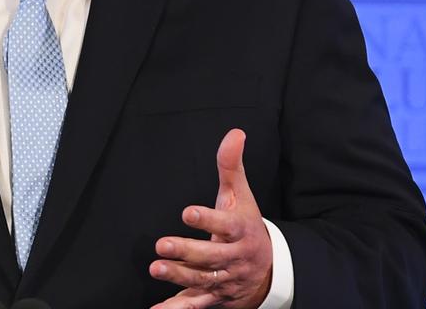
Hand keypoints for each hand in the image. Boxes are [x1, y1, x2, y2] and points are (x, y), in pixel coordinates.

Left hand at [149, 129, 272, 308]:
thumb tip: (235, 133)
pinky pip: (196, 305)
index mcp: (240, 231)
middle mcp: (233, 257)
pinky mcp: (215, 297)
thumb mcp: (242, 195)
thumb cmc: (246, 225)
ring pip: (201, 281)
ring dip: (178, 276)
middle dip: (186, 252)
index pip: (225, 225)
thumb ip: (231, 166)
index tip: (187, 212)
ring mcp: (224, 280)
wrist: (269, 269)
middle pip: (210, 256)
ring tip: (156, 267)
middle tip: (161, 245)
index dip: (207, 220)